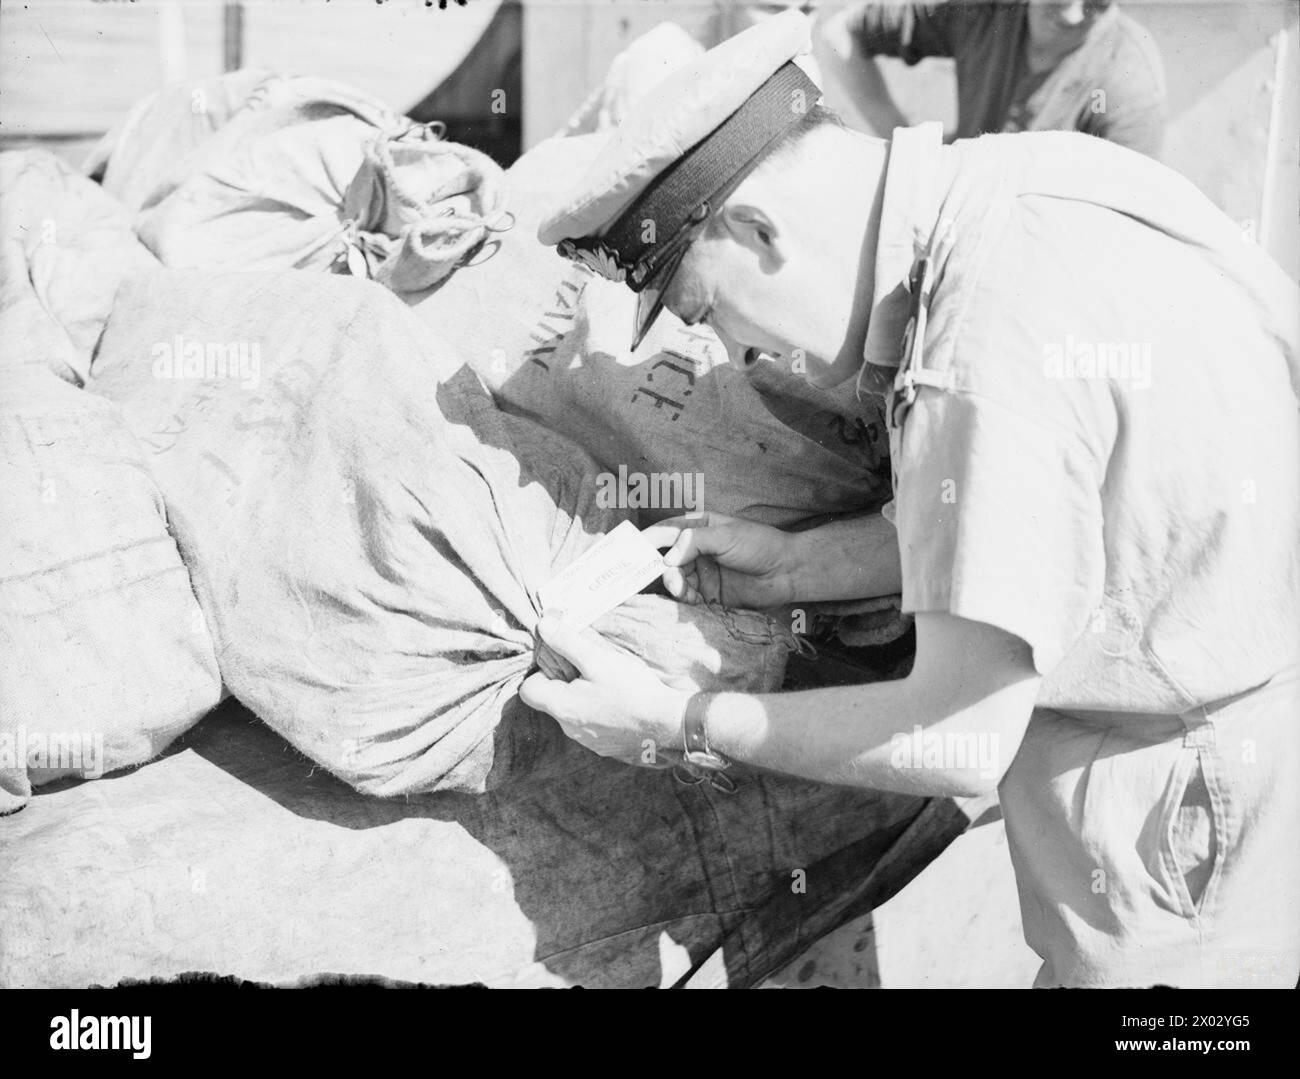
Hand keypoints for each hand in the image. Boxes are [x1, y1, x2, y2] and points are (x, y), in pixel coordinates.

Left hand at [519, 616, 687, 766]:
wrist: (668, 725)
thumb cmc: (632, 691)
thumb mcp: (599, 659)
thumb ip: (567, 642)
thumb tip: (543, 625)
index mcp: (562, 707)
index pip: (528, 690)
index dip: (539, 672)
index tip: (561, 661)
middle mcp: (569, 729)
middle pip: (551, 701)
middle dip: (565, 682)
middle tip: (590, 667)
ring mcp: (588, 741)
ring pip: (573, 713)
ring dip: (583, 696)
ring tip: (608, 684)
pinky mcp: (605, 747)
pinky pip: (592, 725)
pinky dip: (599, 711)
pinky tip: (619, 702)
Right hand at [641, 513, 794, 608]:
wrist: (787, 571)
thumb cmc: (759, 545)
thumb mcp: (726, 535)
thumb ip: (694, 543)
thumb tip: (667, 558)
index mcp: (698, 528)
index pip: (665, 532)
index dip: (646, 540)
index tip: (630, 550)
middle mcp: (695, 550)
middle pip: (665, 559)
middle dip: (661, 569)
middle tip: (669, 579)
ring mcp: (701, 573)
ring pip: (674, 580)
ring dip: (674, 586)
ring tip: (683, 591)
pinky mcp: (709, 594)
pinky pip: (687, 598)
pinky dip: (685, 600)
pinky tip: (692, 600)